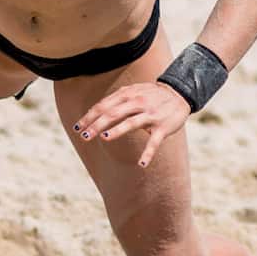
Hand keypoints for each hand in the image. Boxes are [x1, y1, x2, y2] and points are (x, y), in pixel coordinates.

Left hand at [73, 80, 189, 168]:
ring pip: (131, 123)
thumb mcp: (132, 91)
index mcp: (127, 95)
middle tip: (84, 136)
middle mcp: (137, 103)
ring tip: (104, 138)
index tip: (78, 127)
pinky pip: (154, 142)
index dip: (90, 116)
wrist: (178, 94)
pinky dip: (148, 153)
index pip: (104, 106)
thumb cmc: (150, 95)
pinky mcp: (163, 127)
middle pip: (113, 114)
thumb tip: (94, 111)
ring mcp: (150, 115)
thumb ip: (115, 100)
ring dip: (117, 131)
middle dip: (97, 125)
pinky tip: (141, 164)